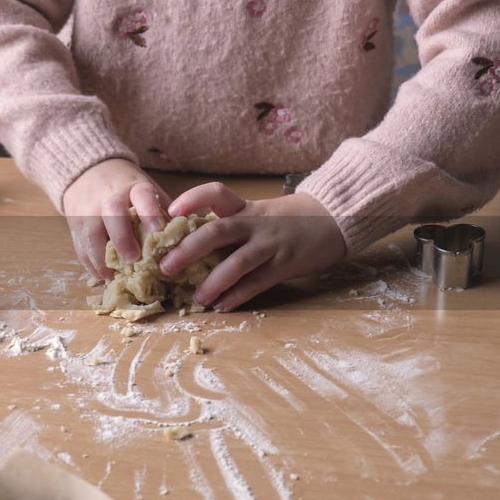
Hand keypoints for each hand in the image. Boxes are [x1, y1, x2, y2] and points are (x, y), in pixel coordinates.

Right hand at [61, 158, 170, 278]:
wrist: (89, 173)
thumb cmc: (128, 189)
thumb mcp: (147, 192)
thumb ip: (164, 213)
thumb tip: (190, 240)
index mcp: (133, 187)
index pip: (142, 194)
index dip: (149, 210)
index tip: (158, 228)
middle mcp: (109, 196)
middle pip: (112, 213)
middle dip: (122, 237)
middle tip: (133, 259)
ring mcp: (88, 210)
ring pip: (91, 233)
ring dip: (101, 257)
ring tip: (113, 276)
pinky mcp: (74, 224)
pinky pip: (80, 246)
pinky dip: (89, 263)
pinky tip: (101, 276)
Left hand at [158, 183, 345, 311]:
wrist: (333, 219)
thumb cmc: (285, 219)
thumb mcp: (256, 213)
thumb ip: (228, 226)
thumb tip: (184, 246)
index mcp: (244, 207)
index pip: (217, 193)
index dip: (193, 199)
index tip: (172, 211)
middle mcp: (255, 223)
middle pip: (218, 232)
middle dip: (189, 249)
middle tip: (166, 267)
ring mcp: (270, 244)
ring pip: (238, 262)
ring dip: (214, 281)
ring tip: (197, 297)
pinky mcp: (284, 265)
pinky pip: (258, 282)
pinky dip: (238, 295)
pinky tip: (223, 306)